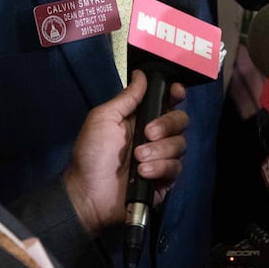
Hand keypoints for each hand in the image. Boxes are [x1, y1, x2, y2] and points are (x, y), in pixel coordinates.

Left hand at [62, 71, 187, 231]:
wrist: (88, 193)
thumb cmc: (91, 153)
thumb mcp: (104, 118)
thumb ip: (126, 97)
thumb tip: (141, 74)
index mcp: (141, 118)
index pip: (168, 101)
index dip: (176, 94)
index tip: (176, 92)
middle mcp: (155, 136)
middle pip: (180, 120)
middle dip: (167, 124)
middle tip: (148, 133)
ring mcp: (162, 158)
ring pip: (180, 145)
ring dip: (159, 151)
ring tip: (138, 159)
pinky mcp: (165, 179)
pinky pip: (176, 168)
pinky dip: (160, 168)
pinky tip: (143, 172)